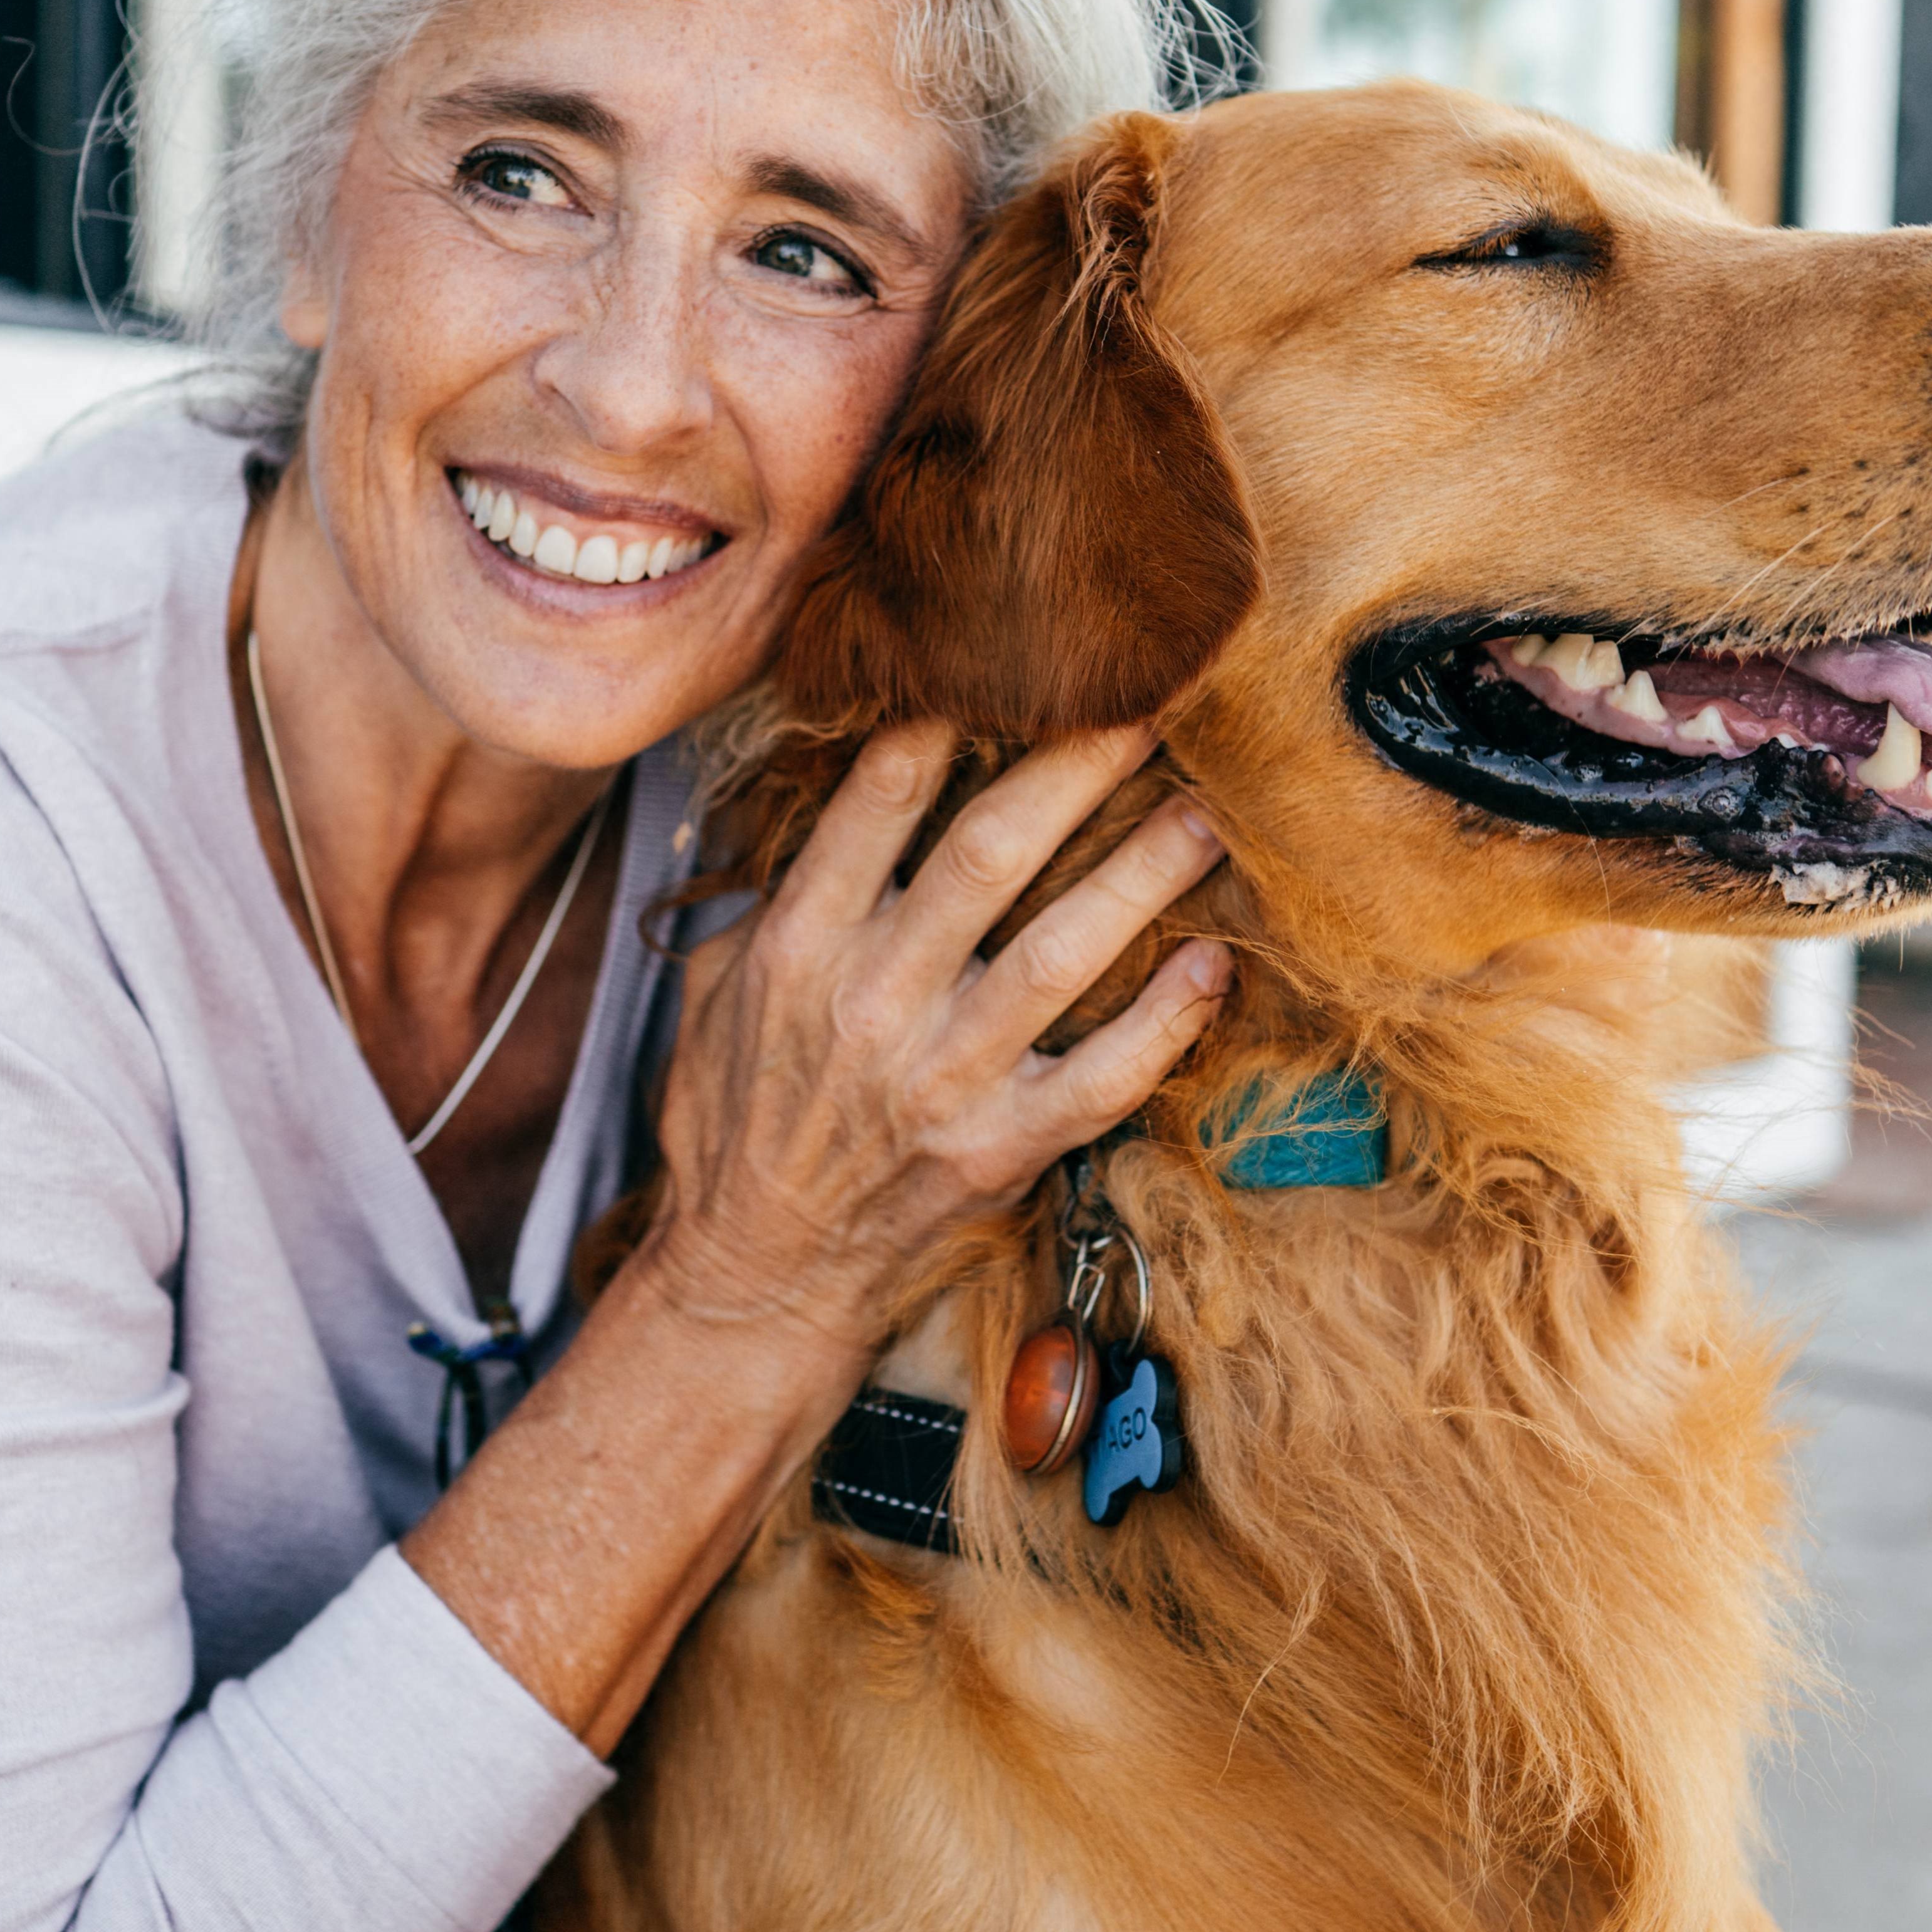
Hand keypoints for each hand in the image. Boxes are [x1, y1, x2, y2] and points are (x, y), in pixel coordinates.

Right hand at [638, 722, 1233, 1366]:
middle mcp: (873, 999)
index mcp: (798, 943)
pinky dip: (1166, 1023)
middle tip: (1149, 700)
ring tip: (1209, 815)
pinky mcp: (999, 1149)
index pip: (880, 797)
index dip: (953, 714)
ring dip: (1144, 876)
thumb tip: (823, 789)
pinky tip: (1215, 967)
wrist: (753, 1272)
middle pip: (991, 851)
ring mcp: (943, 1080)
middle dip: (1076, 765)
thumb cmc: (735, 1117)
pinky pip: (1103, 1078)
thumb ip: (771, 892)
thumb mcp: (716, 989)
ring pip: (1064, 953)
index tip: (1014, 659)